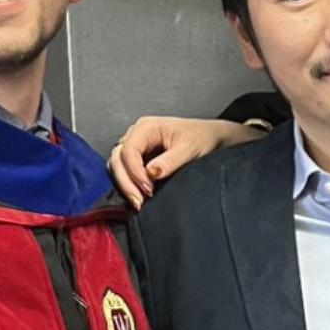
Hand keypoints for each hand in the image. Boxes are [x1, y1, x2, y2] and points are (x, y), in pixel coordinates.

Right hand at [107, 115, 265, 207]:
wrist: (211, 139)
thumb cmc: (202, 137)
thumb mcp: (190, 148)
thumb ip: (170, 161)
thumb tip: (152, 173)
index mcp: (147, 127)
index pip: (128, 150)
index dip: (134, 171)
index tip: (147, 188)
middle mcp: (137, 136)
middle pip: (118, 160)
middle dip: (126, 182)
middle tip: (139, 201)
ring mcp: (137, 148)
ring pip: (118, 167)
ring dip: (126, 185)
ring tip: (140, 202)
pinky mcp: (139, 160)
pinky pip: (125, 172)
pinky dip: (130, 185)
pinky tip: (140, 196)